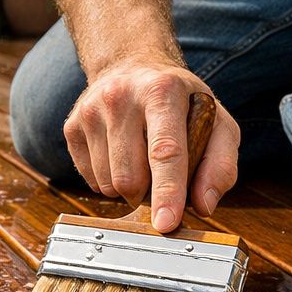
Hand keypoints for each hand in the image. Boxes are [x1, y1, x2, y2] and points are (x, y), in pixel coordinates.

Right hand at [63, 62, 239, 231]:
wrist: (132, 67)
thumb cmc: (181, 102)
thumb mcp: (216, 123)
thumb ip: (220, 165)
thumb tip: (203, 205)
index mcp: (162, 91)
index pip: (164, 151)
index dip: (168, 191)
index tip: (167, 223)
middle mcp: (120, 96)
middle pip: (131, 177)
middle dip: (150, 193)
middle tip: (161, 174)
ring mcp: (90, 111)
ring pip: (109, 184)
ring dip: (130, 188)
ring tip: (141, 159)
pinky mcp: (71, 126)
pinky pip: (91, 181)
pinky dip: (110, 181)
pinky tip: (120, 156)